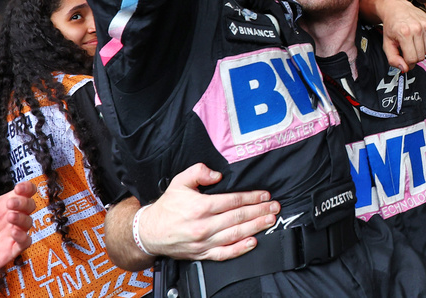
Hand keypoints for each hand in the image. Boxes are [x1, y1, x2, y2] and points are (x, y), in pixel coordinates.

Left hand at [0, 178, 35, 288]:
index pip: (21, 193)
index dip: (26, 187)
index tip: (18, 187)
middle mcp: (7, 219)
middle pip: (29, 205)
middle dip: (24, 201)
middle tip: (9, 204)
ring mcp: (9, 235)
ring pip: (29, 222)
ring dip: (23, 217)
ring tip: (9, 217)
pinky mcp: (9, 251)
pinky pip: (25, 242)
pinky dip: (24, 236)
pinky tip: (13, 232)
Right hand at [138, 163, 280, 260]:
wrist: (150, 232)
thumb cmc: (167, 207)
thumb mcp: (179, 181)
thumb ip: (198, 172)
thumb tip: (217, 174)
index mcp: (200, 207)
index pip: (233, 201)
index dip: (251, 197)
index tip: (264, 195)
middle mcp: (204, 225)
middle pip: (239, 217)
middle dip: (260, 211)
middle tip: (274, 207)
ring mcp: (204, 242)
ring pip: (236, 234)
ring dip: (256, 227)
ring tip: (270, 221)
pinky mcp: (202, 254)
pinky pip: (225, 253)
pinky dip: (240, 249)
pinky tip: (253, 242)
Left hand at [377, 0, 425, 72]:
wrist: (396, 8)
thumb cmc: (391, 26)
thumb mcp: (387, 43)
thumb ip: (393, 59)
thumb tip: (405, 69)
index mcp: (404, 33)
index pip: (412, 59)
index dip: (407, 62)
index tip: (403, 56)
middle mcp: (417, 28)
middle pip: (421, 56)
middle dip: (414, 57)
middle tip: (407, 50)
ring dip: (422, 51)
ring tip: (414, 44)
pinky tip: (420, 39)